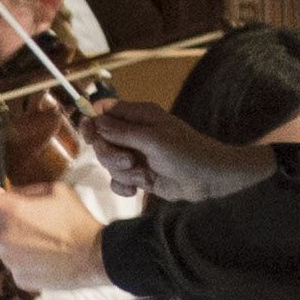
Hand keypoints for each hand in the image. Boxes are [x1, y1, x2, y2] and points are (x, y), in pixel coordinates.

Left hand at [0, 166, 109, 294]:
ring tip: (33, 229)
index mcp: (11, 211)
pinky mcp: (17, 276)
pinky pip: (9, 260)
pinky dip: (19, 252)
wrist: (97, 257)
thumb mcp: (55, 191)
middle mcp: (3, 236)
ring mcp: (8, 260)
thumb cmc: (78, 220)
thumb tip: (4, 194)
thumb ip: (24, 191)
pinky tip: (42, 249)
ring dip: (4, 232)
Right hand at [85, 100, 268, 198]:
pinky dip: (124, 185)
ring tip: (144, 175)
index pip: (104, 111)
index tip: (90, 136)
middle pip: (101, 140)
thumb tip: (94, 119)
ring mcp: (135, 154)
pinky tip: (137, 188)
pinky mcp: (138, 174)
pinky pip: (117, 179)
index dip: (92, 122)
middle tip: (129, 161)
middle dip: (110, 155)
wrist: (209, 180)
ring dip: (123, 172)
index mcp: (139, 115)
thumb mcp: (153, 140)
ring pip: (108, 162)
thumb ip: (122, 131)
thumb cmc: (187, 153)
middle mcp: (134, 133)